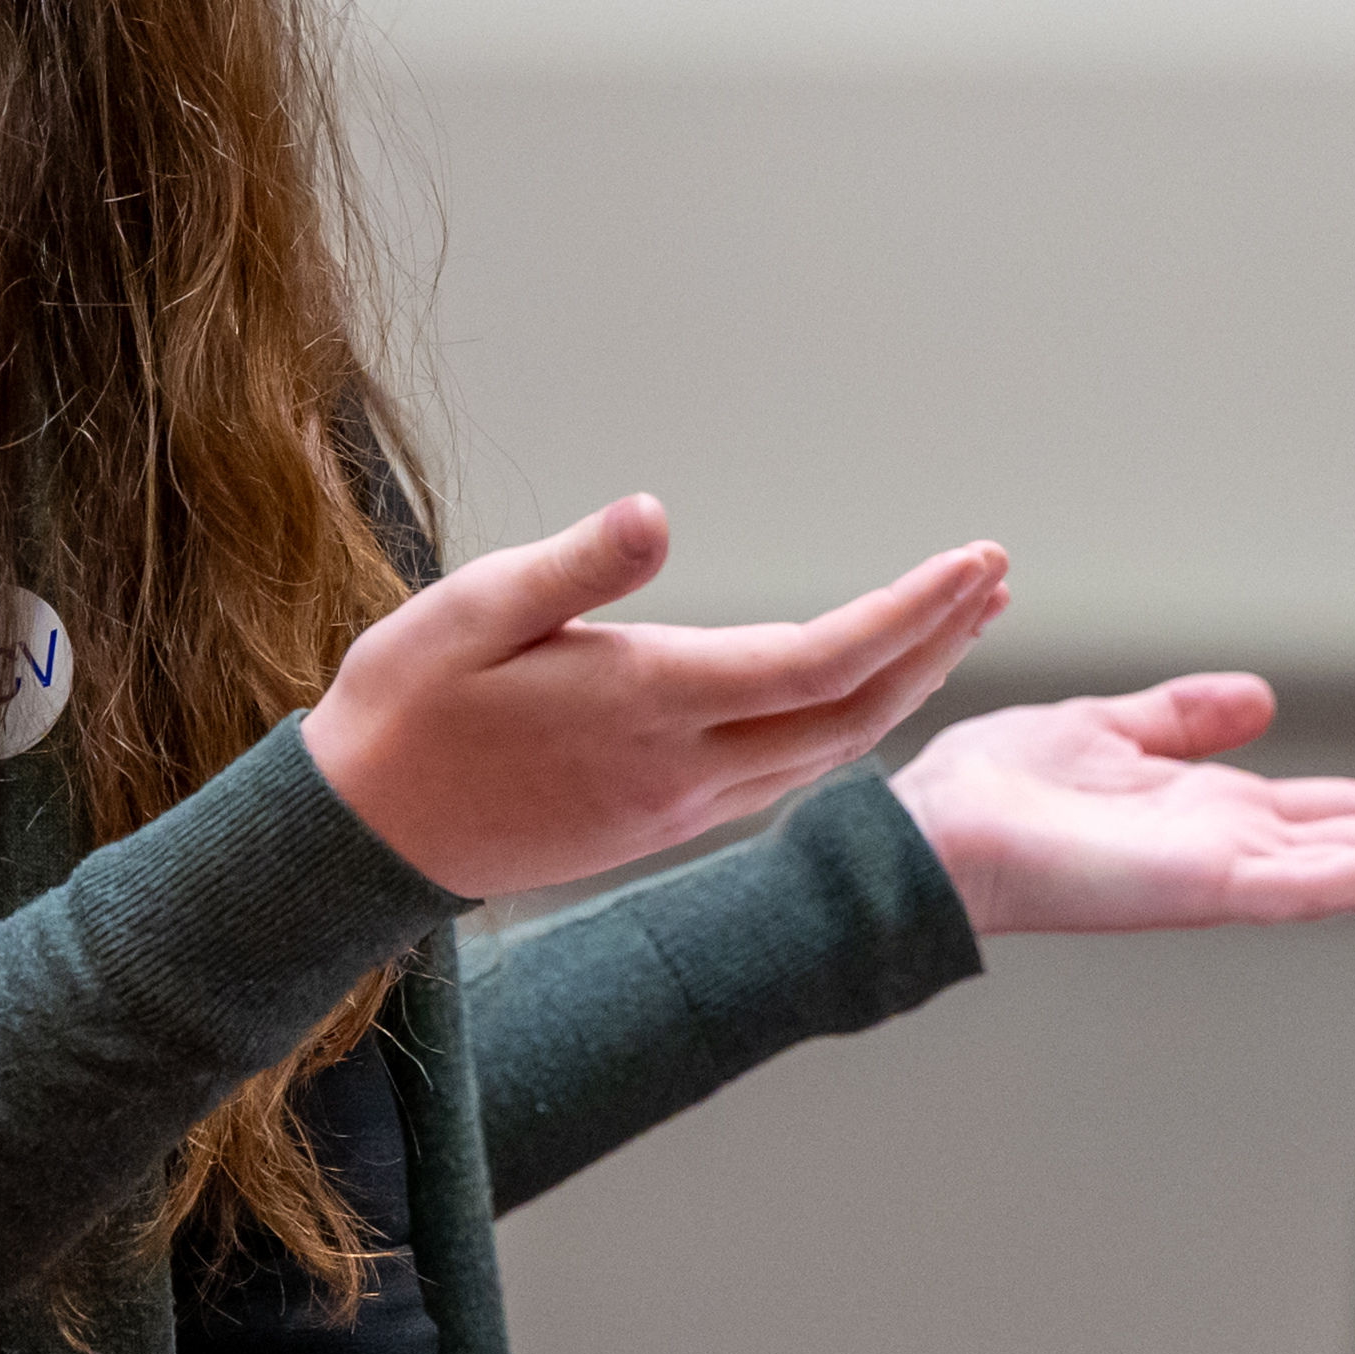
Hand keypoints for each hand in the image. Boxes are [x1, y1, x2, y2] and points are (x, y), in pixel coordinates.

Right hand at [304, 499, 1008, 900]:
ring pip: (829, 751)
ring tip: (953, 624)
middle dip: (936, 643)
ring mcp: (678, 807)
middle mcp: (684, 768)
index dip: (913, 610)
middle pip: (854, 711)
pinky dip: (848, 723)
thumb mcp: (470, 610)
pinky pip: (787, 774)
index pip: (823, 658)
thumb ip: (575, 567)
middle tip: (991, 577)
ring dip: (904, 685)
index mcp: (651, 703)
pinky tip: (859, 691)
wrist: (363, 838)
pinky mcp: (659, 824)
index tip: (974, 559)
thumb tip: (656, 515)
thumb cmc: (405, 707)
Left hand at [888, 675, 1354, 939]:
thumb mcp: (1107, 727)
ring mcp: (1236, 876)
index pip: (1347, 805)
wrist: (933, 831)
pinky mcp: (1220, 887)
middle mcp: (1238, 851)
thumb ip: (1183, 717)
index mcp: (1216, 817)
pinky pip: (1335, 877)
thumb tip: (1257, 696)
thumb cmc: (993, 795)